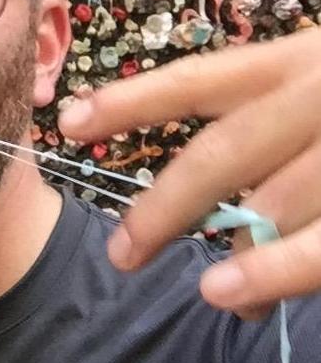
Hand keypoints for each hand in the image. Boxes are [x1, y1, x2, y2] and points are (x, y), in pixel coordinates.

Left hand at [58, 27, 320, 317]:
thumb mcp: (320, 89)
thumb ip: (271, 123)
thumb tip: (205, 197)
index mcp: (293, 62)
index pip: (196, 81)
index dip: (129, 103)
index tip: (66, 123)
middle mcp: (316, 94)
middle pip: (223, 153)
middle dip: (165, 207)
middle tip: (121, 255)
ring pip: (275, 204)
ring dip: (234, 254)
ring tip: (208, 293)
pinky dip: (278, 271)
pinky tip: (241, 300)